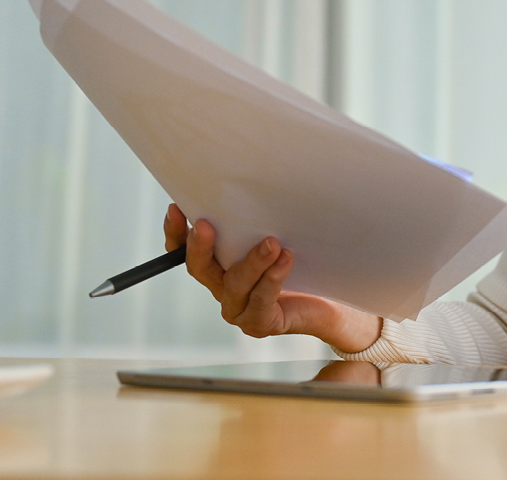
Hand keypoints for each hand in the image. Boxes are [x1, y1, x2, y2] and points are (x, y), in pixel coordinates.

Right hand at [163, 204, 381, 351]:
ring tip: (271, 242)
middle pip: (201, 269)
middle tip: (205, 225)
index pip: (184, 252)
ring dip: (252, 262)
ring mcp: (239, 309)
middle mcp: (223, 287)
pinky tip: (285, 260)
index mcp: (218, 266)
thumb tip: (256, 184)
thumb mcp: (276, 234)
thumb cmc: (301, 262)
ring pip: (235, 284)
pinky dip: (273, 278)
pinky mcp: (261, 322)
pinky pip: (262, 300)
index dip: (176, 233)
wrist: (330, 302)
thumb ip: (260, 219)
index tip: (177, 208)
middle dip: (200, 246)